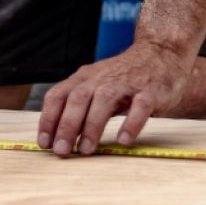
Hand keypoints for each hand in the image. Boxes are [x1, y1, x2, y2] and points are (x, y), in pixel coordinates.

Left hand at [37, 39, 192, 156]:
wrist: (161, 53)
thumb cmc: (123, 77)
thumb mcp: (96, 85)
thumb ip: (80, 107)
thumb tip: (59, 138)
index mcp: (84, 78)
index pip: (58, 95)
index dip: (48, 119)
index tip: (44, 143)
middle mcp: (101, 78)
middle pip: (78, 99)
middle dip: (67, 126)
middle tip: (61, 151)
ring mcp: (126, 83)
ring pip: (104, 100)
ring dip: (92, 126)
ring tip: (87, 150)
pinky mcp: (150, 90)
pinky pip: (139, 106)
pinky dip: (130, 123)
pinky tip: (123, 140)